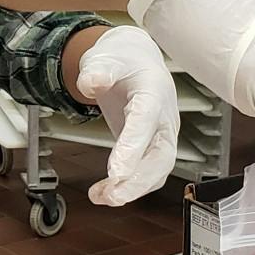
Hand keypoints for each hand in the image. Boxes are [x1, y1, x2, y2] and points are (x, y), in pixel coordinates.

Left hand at [71, 26, 181, 205]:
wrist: (136, 60)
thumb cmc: (124, 61)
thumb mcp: (105, 57)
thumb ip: (97, 70)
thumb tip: (90, 83)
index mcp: (154, 92)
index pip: (145, 123)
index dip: (132, 149)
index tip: (116, 172)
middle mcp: (163, 117)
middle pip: (161, 155)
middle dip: (139, 180)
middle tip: (113, 195)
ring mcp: (161, 134)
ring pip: (158, 169)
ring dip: (133, 189)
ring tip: (104, 197)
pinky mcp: (153, 147)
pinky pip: (149, 173)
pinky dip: (130, 187)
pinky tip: (106, 193)